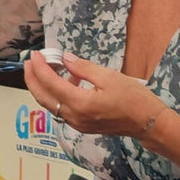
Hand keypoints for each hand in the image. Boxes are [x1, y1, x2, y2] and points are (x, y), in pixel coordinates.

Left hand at [23, 50, 164, 136]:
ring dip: (43, 86)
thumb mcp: (109, 77)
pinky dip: (56, 95)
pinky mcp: (82, 125)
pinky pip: (61, 109)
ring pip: (50, 104)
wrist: (149, 124)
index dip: (39, 67)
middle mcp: (74, 116)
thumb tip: (65, 59)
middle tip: (30, 61)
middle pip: (42, 97)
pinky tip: (65, 81)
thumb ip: (83, 68)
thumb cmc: (134, 99)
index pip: (50, 83)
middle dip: (32, 78)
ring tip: (46, 68)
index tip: (36, 54)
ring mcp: (77, 123)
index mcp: (80, 103)